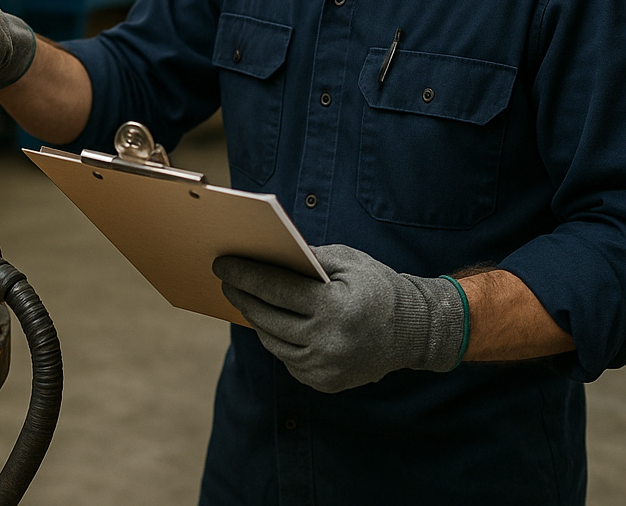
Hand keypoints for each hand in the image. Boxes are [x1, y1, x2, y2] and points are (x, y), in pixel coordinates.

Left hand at [214, 245, 467, 393]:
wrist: (413, 331)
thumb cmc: (376, 286)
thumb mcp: (347, 260)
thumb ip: (307, 257)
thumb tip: (264, 253)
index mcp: (335, 308)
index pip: (276, 289)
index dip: (245, 275)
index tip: (222, 264)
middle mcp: (328, 342)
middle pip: (267, 317)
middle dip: (241, 295)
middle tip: (224, 279)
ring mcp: (326, 368)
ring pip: (272, 341)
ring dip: (254, 318)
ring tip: (242, 298)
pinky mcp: (324, 382)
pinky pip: (287, 359)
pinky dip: (275, 338)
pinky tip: (267, 321)